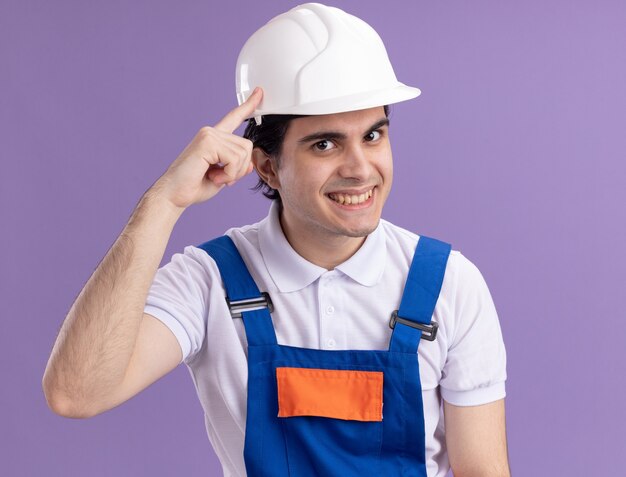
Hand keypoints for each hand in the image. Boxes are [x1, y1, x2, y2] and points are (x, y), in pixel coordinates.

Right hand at [151, 87, 262, 209]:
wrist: (174, 195)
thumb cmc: (194, 187)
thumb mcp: (223, 177)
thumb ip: (236, 167)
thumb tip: (250, 164)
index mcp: (214, 138)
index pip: (234, 118)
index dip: (248, 106)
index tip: (258, 92)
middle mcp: (211, 132)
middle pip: (247, 146)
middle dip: (240, 168)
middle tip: (223, 179)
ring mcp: (209, 135)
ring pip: (243, 153)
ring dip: (233, 173)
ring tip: (216, 178)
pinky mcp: (207, 142)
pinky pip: (234, 158)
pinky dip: (229, 174)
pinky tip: (214, 177)